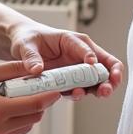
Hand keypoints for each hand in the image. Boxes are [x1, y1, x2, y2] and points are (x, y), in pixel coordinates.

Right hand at [0, 60, 60, 133]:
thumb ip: (9, 70)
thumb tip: (34, 67)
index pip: (33, 104)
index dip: (49, 95)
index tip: (57, 86)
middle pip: (34, 116)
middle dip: (40, 101)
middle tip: (36, 86)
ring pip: (28, 125)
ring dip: (29, 110)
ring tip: (16, 95)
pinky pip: (16, 130)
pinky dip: (18, 118)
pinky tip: (6, 106)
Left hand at [8, 20, 123, 99]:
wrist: (22, 47)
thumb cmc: (28, 39)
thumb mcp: (25, 44)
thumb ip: (31, 56)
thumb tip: (36, 70)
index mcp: (72, 41)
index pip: (88, 48)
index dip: (92, 57)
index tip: (91, 64)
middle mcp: (79, 55)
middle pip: (103, 64)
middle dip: (110, 76)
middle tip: (107, 87)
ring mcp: (77, 69)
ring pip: (97, 80)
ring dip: (101, 88)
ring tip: (101, 94)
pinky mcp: (71, 82)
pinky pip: (82, 89)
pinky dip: (83, 94)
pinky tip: (78, 95)